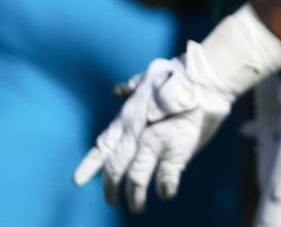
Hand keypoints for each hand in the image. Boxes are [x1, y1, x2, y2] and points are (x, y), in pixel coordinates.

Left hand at [73, 45, 233, 211]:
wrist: (203, 77)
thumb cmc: (177, 74)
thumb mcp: (148, 78)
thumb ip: (132, 87)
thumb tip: (118, 90)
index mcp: (128, 118)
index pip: (104, 145)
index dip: (90, 165)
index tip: (78, 181)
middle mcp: (136, 134)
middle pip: (115, 167)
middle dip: (111, 186)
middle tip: (111, 200)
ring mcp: (155, 143)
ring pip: (135, 178)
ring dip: (135, 196)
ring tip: (137, 207)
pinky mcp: (176, 151)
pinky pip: (165, 178)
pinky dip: (164, 189)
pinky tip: (165, 194)